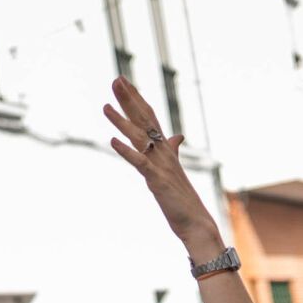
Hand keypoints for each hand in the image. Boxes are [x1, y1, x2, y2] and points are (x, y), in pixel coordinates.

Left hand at [104, 78, 221, 257]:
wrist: (197, 223)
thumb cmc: (184, 199)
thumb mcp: (175, 170)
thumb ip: (173, 151)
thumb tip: (177, 137)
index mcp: (166, 150)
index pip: (150, 117)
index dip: (136, 99)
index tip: (124, 82)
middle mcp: (164, 153)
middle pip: (145, 120)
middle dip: (129, 99)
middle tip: (116, 79)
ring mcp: (161, 166)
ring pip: (139, 138)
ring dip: (121, 122)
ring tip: (105, 106)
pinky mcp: (157, 181)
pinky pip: (140, 163)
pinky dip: (126, 151)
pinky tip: (112, 141)